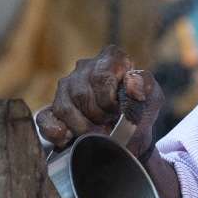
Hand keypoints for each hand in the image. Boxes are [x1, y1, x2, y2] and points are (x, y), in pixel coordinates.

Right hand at [34, 45, 162, 158]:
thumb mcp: (153, 98)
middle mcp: (84, 67)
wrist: (130, 137)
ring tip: (97, 134)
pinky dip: (55, 132)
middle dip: (98, 118)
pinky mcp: (52, 108)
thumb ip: (146, 85)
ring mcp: (65, 87)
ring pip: (64, 108)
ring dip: (82, 129)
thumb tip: (132, 82)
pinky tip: (68, 139)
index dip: (109, 100)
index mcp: (110, 58)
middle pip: (82, 94)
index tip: (118, 111)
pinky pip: (45, 118)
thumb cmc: (140, 112)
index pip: (101, 76)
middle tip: (111, 127)